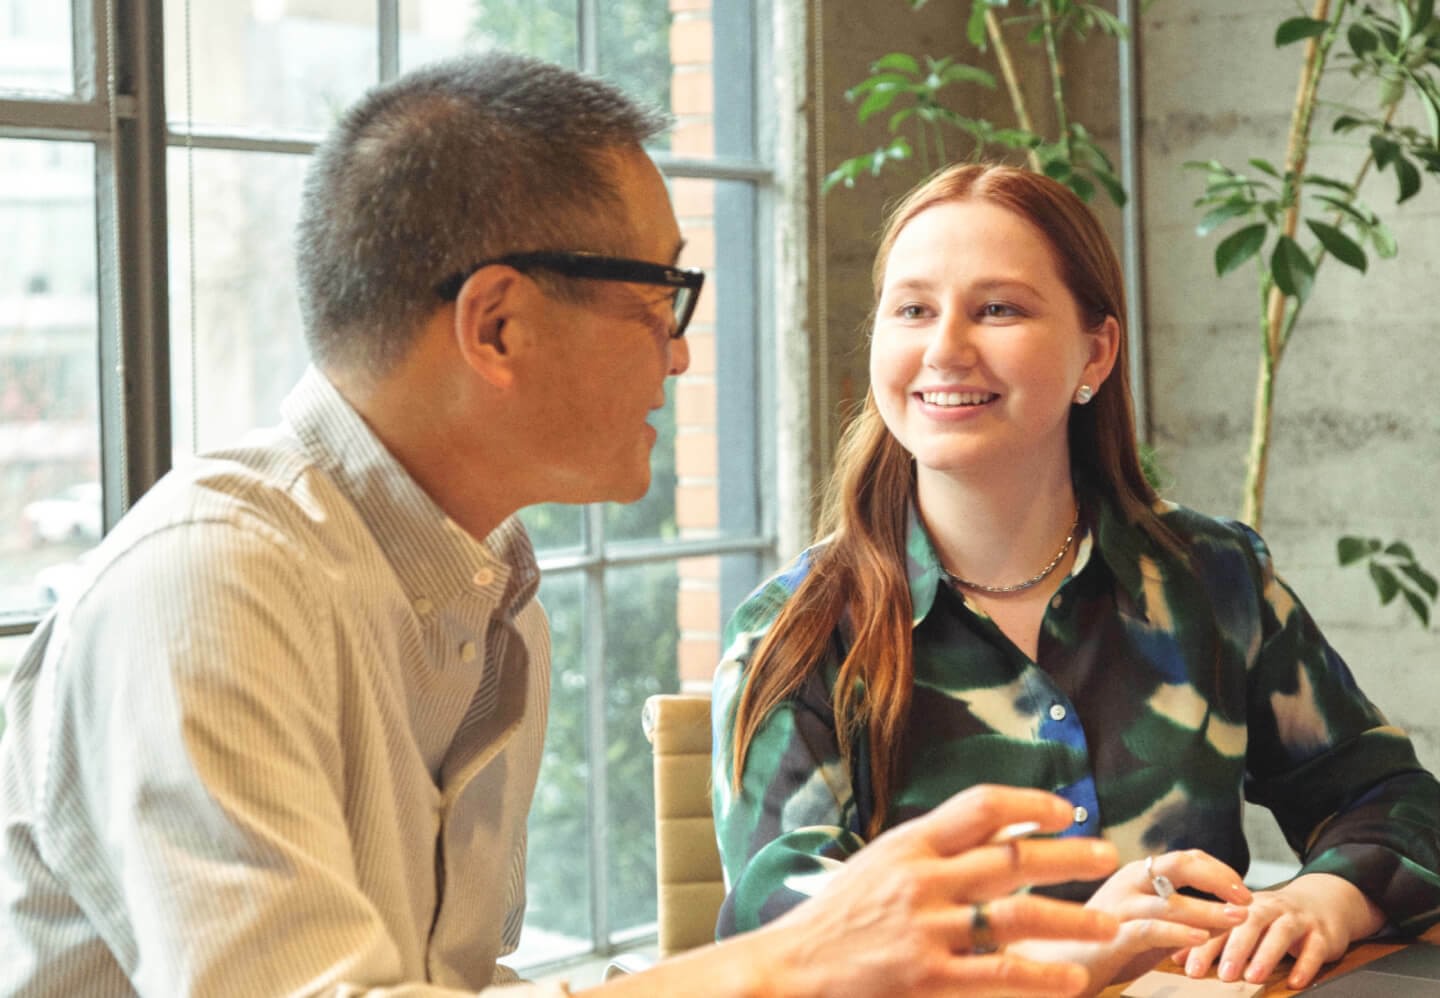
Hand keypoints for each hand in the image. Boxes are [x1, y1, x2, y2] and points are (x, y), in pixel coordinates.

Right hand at [761, 785, 1120, 996]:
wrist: (792, 969)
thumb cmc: (839, 916)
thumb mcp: (882, 864)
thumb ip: (935, 847)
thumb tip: (1000, 827)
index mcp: (910, 844)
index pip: (980, 806)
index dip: (1028, 803)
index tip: (1064, 811)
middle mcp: (923, 880)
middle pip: (1012, 857)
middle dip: (1068, 855)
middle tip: (1109, 855)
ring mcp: (927, 930)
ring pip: (1017, 915)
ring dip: (1070, 918)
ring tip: (1107, 923)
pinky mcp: (929, 978)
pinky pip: (999, 973)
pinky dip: (1041, 976)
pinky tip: (1072, 980)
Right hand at [1008, 848, 1252, 994]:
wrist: (1052, 965)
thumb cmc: (1098, 944)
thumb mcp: (1144, 925)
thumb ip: (1173, 915)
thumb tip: (1220, 915)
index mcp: (1135, 874)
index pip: (1186, 857)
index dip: (1219, 869)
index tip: (1244, 890)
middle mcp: (1127, 881)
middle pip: (1180, 863)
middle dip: (1219, 877)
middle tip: (1247, 897)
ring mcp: (1118, 906)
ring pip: (1171, 898)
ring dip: (1210, 908)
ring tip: (1239, 918)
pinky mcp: (1111, 934)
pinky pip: (1151, 928)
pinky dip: (1179, 930)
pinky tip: (1201, 938)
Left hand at [1174, 872, 1385, 989]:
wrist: (1323, 901)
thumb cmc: (1272, 918)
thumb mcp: (1243, 924)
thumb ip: (1213, 939)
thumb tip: (1176, 956)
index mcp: (1243, 906)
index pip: (1219, 924)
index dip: (1204, 945)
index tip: (1189, 968)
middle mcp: (1269, 908)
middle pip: (1249, 923)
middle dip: (1234, 949)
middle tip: (1222, 976)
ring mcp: (1297, 919)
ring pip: (1281, 932)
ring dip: (1266, 955)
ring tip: (1252, 978)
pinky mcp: (1322, 933)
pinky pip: (1315, 948)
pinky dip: (1305, 964)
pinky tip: (1295, 982)